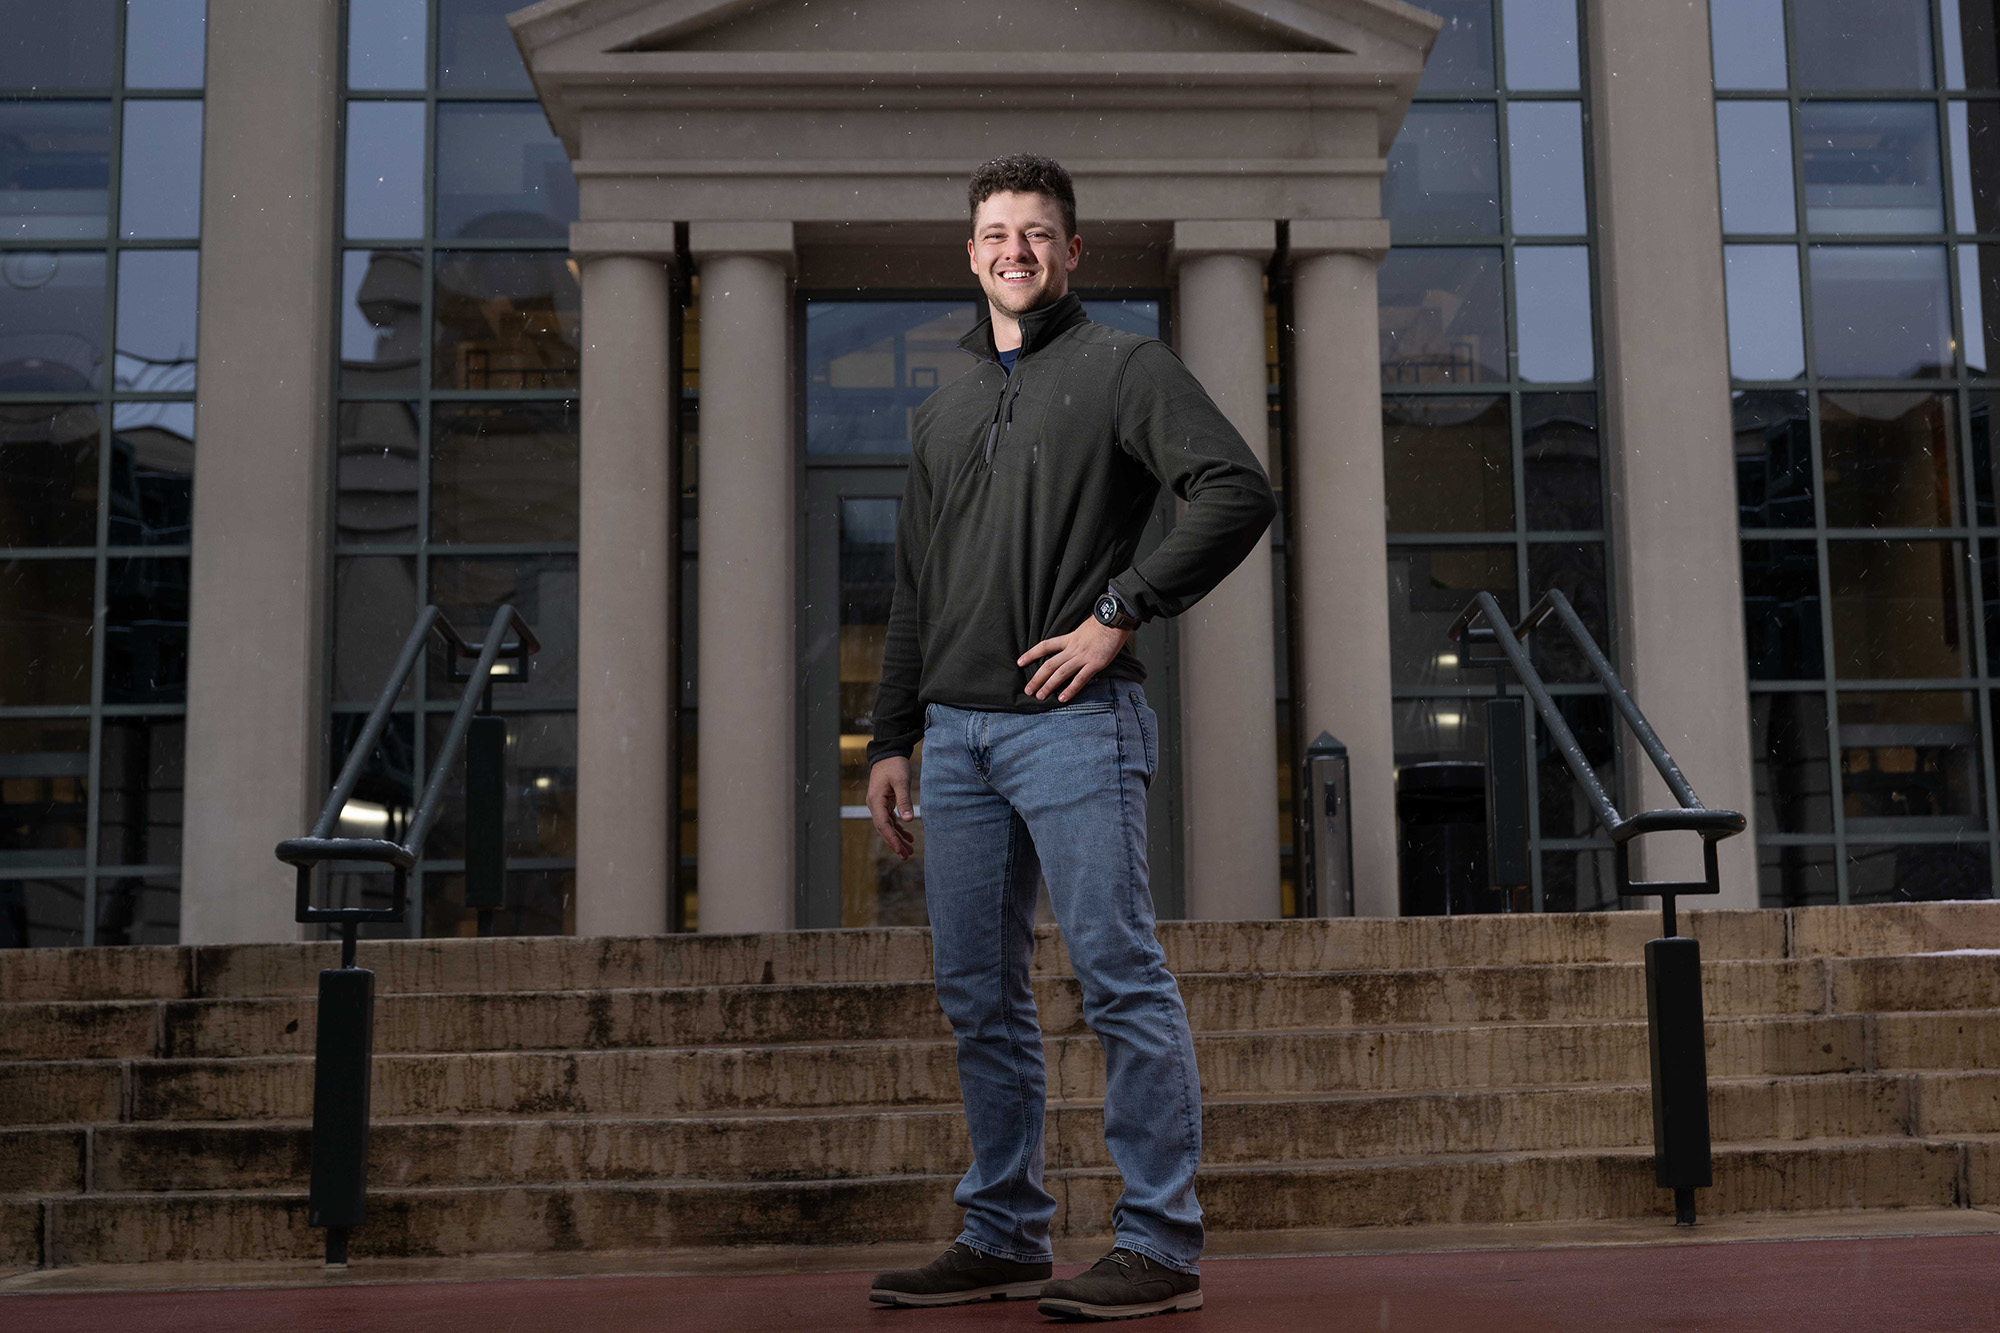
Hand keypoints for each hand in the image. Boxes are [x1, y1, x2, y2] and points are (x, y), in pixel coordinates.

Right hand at [867, 756, 915, 859]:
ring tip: (909, 849)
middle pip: (884, 829)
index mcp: (876, 801)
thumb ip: (904, 800)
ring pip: (887, 826)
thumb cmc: (894, 765)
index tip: (901, 850)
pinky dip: (898, 828)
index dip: (892, 839)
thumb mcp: (901, 781)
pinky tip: (908, 836)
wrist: (888, 753)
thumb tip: (908, 819)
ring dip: (897, 838)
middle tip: (906, 855)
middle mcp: (874, 805)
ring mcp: (879, 804)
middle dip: (894, 843)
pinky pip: (890, 820)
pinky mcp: (884, 802)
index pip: (883, 825)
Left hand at [1018, 616, 1132, 701]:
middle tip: (1028, 690)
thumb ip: (1077, 637)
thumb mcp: (1084, 627)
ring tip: (1040, 696)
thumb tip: (1074, 642)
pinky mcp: (1095, 664)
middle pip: (1049, 664)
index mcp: (1069, 638)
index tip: (1020, 662)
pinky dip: (1070, 690)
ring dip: (1049, 686)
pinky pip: (1080, 679)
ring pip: (1061, 673)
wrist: (1115, 619)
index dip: (1031, 654)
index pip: (1045, 646)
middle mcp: (1072, 649)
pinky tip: (1062, 698)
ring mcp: (1083, 657)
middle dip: (1037, 678)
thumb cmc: (1103, 622)